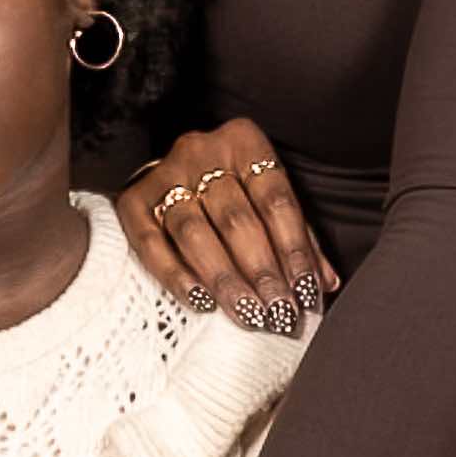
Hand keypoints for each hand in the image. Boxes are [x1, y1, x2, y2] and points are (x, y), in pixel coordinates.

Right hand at [116, 123, 333, 335]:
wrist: (161, 162)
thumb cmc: (229, 187)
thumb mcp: (267, 197)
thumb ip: (296, 236)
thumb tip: (324, 284)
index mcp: (244, 141)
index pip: (275, 199)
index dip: (293, 247)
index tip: (306, 290)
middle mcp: (200, 151)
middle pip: (235, 218)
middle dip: (261, 271)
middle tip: (277, 312)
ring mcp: (162, 175)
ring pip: (194, 233)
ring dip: (224, 279)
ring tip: (247, 314)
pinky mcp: (131, 202)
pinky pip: (152, 245)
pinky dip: (177, 276)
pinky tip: (202, 302)